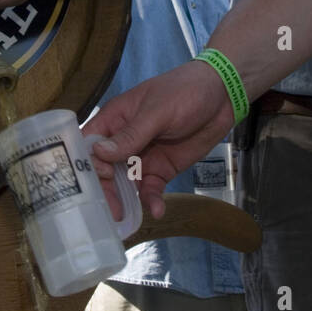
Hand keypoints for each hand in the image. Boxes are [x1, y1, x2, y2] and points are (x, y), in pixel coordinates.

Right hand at [84, 60, 235, 219]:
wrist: (222, 97)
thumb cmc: (184, 92)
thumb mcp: (157, 111)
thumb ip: (131, 135)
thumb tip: (99, 154)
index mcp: (115, 119)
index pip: (89, 143)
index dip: (89, 161)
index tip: (103, 175)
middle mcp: (123, 141)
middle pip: (103, 169)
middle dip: (105, 189)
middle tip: (111, 209)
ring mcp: (142, 157)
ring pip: (124, 183)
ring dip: (123, 200)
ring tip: (125, 218)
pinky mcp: (161, 169)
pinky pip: (150, 188)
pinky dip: (151, 200)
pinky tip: (156, 210)